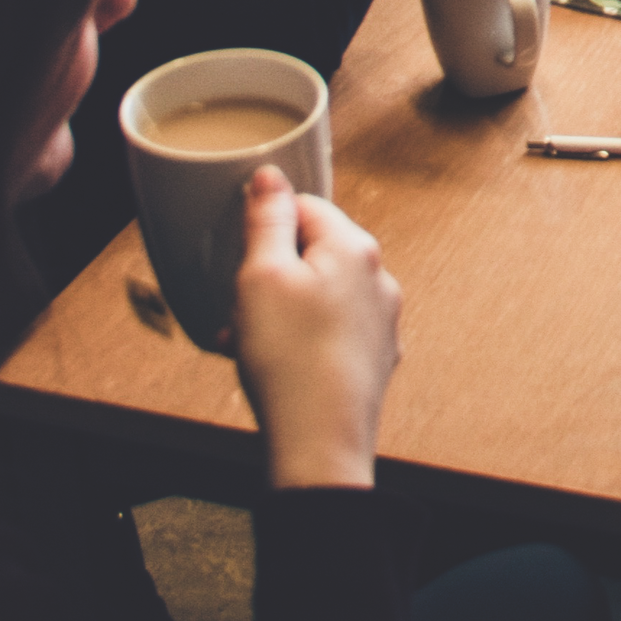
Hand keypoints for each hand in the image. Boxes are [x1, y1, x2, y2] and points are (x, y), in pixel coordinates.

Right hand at [228, 165, 401, 489]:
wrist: (319, 442)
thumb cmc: (290, 360)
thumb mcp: (261, 276)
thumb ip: (267, 219)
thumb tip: (272, 178)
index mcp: (356, 248)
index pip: (305, 206)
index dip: (264, 228)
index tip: (241, 255)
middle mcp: (379, 278)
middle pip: (311, 253)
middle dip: (268, 276)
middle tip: (239, 307)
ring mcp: (381, 319)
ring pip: (315, 296)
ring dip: (275, 312)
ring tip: (246, 343)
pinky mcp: (373, 355)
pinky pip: (325, 332)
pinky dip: (295, 341)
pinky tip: (269, 365)